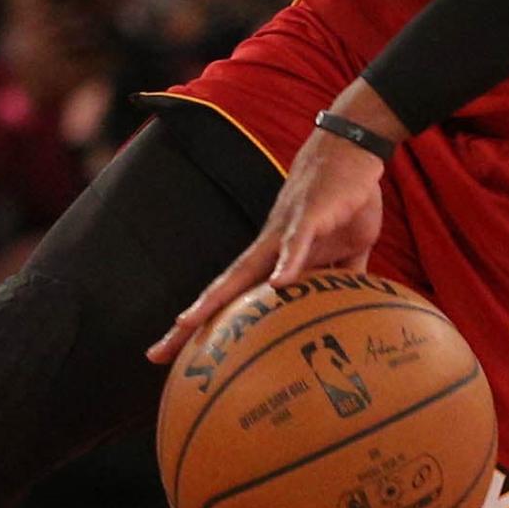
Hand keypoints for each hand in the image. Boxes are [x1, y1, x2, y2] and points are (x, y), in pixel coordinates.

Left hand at [149, 123, 391, 363]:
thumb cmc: (342, 201)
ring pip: (244, 270)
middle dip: (190, 324)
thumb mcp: (346, 252)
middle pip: (222, 292)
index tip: (174, 356)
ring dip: (217, 296)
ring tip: (190, 321)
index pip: (233, 300)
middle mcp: (266, 249)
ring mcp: (283, 232)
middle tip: (157, 355)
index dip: (204, 327)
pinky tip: (279, 284)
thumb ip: (342, 280)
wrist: (352, 150)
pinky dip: (287, 262)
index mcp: (272, 260)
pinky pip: (295, 242)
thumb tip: (351, 309)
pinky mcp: (309, 215)